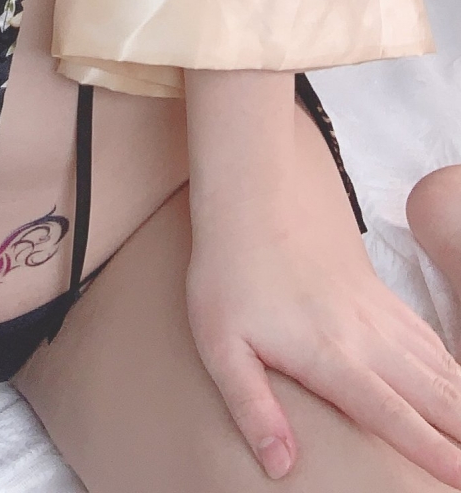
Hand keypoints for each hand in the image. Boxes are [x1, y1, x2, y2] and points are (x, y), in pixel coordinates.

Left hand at [187, 222, 460, 485]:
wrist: (253, 191)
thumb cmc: (229, 269)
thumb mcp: (219, 342)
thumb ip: (251, 406)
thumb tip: (280, 467)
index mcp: (329, 354)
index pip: (392, 414)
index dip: (432, 449)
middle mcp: (366, 335)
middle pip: (431, 394)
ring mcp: (378, 313)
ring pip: (437, 366)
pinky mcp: (379, 295)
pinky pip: (428, 338)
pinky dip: (451, 368)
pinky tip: (456, 387)